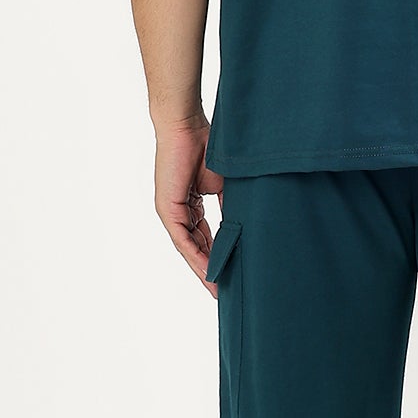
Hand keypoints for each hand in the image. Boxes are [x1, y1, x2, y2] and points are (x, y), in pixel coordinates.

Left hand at [154, 115, 224, 291]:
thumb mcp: (226, 185)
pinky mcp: (168, 209)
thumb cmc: (209, 147)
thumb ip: (232, 207)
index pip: (207, 238)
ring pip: (189, 248)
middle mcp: (179, 212)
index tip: (235, 274)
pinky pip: (183, 239)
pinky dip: (196, 256)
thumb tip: (249, 229)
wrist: (188, 126)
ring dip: (204, 269)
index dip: (220, 256)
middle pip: (197, 248)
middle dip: (212, 270)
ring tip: (218, 289)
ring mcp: (171, 212)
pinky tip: (209, 271)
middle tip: (226, 292)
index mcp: (192, 205)